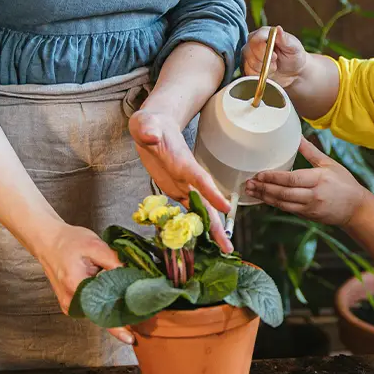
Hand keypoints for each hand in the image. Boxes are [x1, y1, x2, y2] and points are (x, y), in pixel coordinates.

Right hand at [35, 223, 133, 344]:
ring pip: (96, 312)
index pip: (100, 312)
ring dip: (113, 308)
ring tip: (131, 302)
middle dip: (121, 315)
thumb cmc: (69, 241)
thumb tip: (131, 275)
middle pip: (100, 315)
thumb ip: (113, 261)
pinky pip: (91, 307)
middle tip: (141, 312)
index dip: (117, 327)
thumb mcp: (94, 245)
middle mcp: (71, 300)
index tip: (130, 338)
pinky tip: (116, 296)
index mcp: (76, 286)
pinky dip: (104, 304)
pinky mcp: (71, 302)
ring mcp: (69, 304)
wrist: (48, 241)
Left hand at [129, 109, 233, 252]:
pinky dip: (195, 225)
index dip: (212, 193)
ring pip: (201, 211)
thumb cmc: (150, 124)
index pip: (200, 179)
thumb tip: (150, 135)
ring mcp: (184, 185)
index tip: (226, 208)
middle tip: (228, 246)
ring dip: (211, 230)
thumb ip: (147, 129)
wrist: (155, 126)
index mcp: (184, 162)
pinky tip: (201, 241)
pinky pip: (187, 211)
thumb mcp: (144, 124)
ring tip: (224, 250)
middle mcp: (188, 177)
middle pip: (207, 203)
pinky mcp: (177, 190)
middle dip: (218, 224)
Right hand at [243, 26, 308, 87]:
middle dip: (264, 60)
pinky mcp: (248, 67)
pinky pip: (249, 72)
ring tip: (274, 66)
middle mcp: (254, 42)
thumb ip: (285, 39)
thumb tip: (278, 28)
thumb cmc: (294, 56)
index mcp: (264, 33)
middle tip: (276, 61)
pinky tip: (269, 72)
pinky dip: (260, 75)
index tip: (275, 56)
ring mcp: (250, 54)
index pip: (256, 38)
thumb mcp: (294, 47)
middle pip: (249, 50)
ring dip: (264, 68)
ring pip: (249, 63)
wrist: (293, 73)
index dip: (264, 49)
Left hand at [244, 138, 369, 225]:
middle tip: (249, 183)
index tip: (259, 174)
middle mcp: (313, 194)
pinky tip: (264, 198)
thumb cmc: (344, 183)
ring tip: (251, 191)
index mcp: (319, 178)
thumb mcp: (329, 164)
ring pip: (283, 203)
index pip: (292, 179)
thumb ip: (311, 152)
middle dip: (264, 188)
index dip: (273, 178)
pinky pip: (287, 209)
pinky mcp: (308, 215)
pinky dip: (274, 203)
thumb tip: (298, 137)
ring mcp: (310, 207)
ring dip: (265, 197)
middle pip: (284, 193)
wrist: (356, 208)